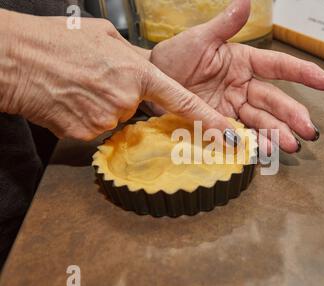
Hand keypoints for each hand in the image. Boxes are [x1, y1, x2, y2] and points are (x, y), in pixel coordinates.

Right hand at [0, 9, 231, 139]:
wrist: (15, 59)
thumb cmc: (57, 43)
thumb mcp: (105, 38)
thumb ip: (133, 57)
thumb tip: (144, 68)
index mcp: (137, 72)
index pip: (182, 101)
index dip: (207, 120)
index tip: (227, 134)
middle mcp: (126, 99)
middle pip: (139, 108)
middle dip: (126, 97)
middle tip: (98, 79)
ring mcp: (106, 119)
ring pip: (117, 118)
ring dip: (104, 105)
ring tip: (81, 86)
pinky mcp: (86, 134)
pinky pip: (97, 127)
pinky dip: (87, 115)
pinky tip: (71, 99)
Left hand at [150, 0, 323, 152]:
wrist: (148, 83)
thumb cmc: (173, 57)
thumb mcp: (199, 39)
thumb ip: (224, 25)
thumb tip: (246, 0)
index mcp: (242, 62)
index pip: (278, 66)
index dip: (302, 74)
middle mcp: (242, 86)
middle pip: (273, 101)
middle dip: (293, 115)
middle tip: (310, 131)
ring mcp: (232, 107)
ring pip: (261, 120)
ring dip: (278, 133)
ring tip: (293, 145)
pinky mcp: (219, 124)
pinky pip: (239, 134)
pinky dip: (252, 142)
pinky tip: (265, 151)